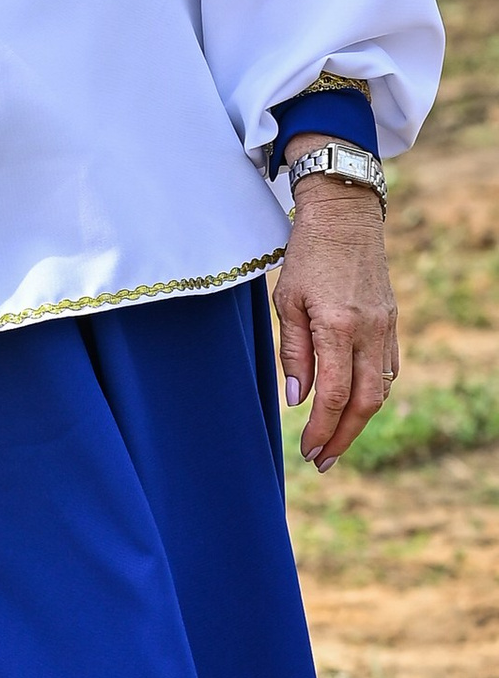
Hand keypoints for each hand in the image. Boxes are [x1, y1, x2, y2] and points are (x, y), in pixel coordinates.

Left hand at [274, 152, 398, 468]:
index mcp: (339, 327)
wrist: (346, 217)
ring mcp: (386, 328)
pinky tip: (354, 405)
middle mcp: (370, 332)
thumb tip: (298, 400)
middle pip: (364, 402)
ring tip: (335, 440)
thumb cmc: (308, 255)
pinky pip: (388, 369)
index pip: (333, 395)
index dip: (321, 429)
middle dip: (343, 437)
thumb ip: (294, 352)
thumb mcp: (287, 300)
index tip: (308, 451)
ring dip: (359, 420)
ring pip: (381, 389)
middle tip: (322, 461)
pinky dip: (372, 393)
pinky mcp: (392, 323)